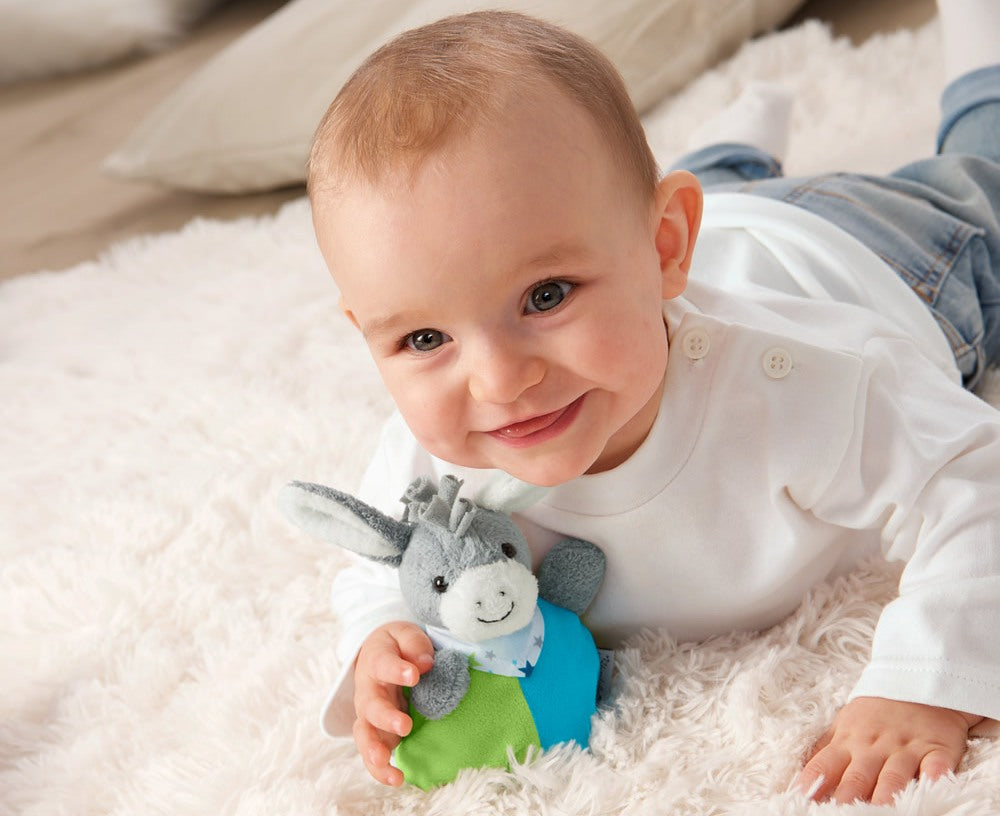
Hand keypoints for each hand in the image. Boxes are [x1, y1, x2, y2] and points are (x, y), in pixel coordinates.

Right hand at [352, 621, 433, 785]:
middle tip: (405, 725)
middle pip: (370, 705)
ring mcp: (369, 714)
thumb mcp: (404, 633)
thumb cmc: (396, 645)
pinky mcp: (376, 732)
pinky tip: (396, 779)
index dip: (397, 670)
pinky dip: (380, 768)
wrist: (377, 654)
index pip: (383, 664)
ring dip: (374, 749)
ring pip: (364, 734)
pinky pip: (372, 752)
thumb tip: (425, 663)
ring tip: (385, 761)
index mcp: (375, 661)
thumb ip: (414, 644)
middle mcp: (368, 690)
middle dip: (386, 717)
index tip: (413, 675)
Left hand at [794, 697, 983, 804]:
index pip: (824, 765)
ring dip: (885, 794)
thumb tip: (802, 778)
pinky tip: (929, 789)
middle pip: (858, 776)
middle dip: (847, 796)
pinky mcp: (937, 748)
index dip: (813, 782)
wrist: (917, 682)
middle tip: (840, 813)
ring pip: (893, 775)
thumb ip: (826, 751)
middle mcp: (874, 746)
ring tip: (880, 812)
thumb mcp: (843, 724)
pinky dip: (933, 778)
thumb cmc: (874, 712)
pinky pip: (936, 765)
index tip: (803, 798)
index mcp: (847, 741)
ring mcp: (906, 747)